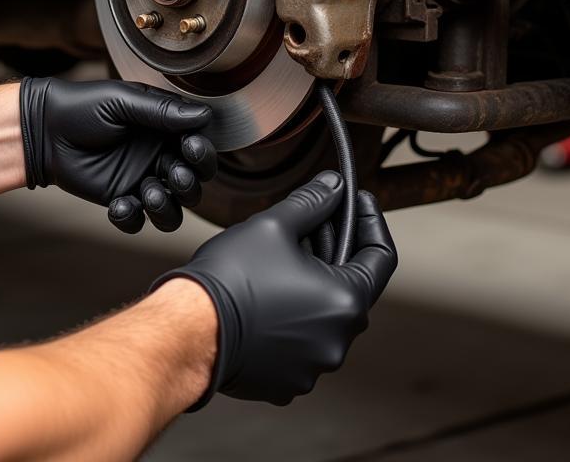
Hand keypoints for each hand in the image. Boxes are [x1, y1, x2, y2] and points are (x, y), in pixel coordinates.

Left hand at [19, 78, 216, 232]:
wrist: (46, 129)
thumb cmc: (83, 106)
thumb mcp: (123, 100)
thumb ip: (162, 110)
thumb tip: (202, 114)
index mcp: (164, 130)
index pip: (197, 147)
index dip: (201, 151)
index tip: (190, 146)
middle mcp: (157, 157)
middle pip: (193, 182)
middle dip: (190, 182)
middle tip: (174, 173)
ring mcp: (139, 180)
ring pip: (172, 209)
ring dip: (168, 207)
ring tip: (149, 193)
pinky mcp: (119, 199)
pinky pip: (137, 221)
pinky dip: (132, 218)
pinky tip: (119, 204)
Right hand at [153, 172, 396, 407]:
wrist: (189, 329)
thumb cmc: (231, 279)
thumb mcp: (274, 226)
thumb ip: (311, 202)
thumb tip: (333, 187)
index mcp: (345, 302)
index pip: (380, 256)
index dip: (370, 220)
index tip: (357, 201)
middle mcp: (337, 341)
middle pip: (350, 286)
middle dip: (332, 251)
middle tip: (306, 225)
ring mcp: (312, 366)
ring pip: (323, 315)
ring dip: (310, 286)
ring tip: (278, 261)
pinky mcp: (286, 382)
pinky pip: (301, 342)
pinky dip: (291, 318)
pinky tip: (266, 297)